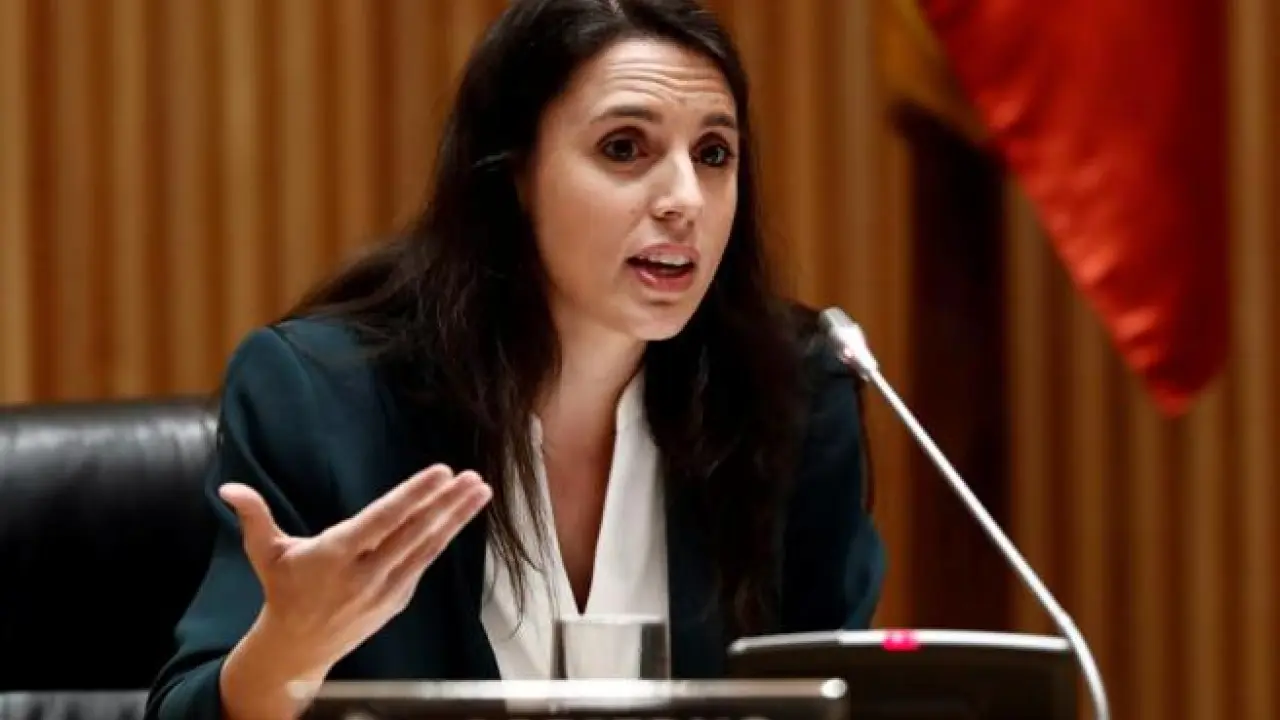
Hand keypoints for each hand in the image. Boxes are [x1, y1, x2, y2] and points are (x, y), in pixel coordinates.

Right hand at [218, 464, 490, 674]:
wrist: (298, 648)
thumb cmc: (283, 590)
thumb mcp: (265, 553)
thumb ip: (253, 516)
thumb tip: (229, 487)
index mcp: (336, 555)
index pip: (384, 519)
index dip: (414, 495)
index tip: (440, 472)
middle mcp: (366, 573)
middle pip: (415, 532)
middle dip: (447, 503)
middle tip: (473, 477)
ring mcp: (386, 588)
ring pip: (428, 547)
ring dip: (457, 517)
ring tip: (479, 490)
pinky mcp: (398, 598)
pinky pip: (425, 562)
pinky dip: (445, 538)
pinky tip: (461, 515)